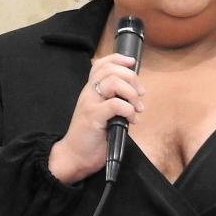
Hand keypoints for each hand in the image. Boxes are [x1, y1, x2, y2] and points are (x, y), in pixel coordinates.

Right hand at [48, 53, 144, 182]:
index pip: (101, 64)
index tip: (132, 62)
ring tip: (137, 108)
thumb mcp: (103, 114)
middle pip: (111, 70)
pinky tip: (132, 120)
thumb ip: (113, 101)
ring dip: (131, 94)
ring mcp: (90, 103)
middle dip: (131, 78)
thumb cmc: (91, 136)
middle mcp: (89, 92)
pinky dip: (129, 110)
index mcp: (90, 90)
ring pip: (113, 83)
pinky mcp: (94, 117)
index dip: (118, 59)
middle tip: (140, 95)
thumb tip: (135, 94)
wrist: (75, 156)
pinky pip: (116, 104)